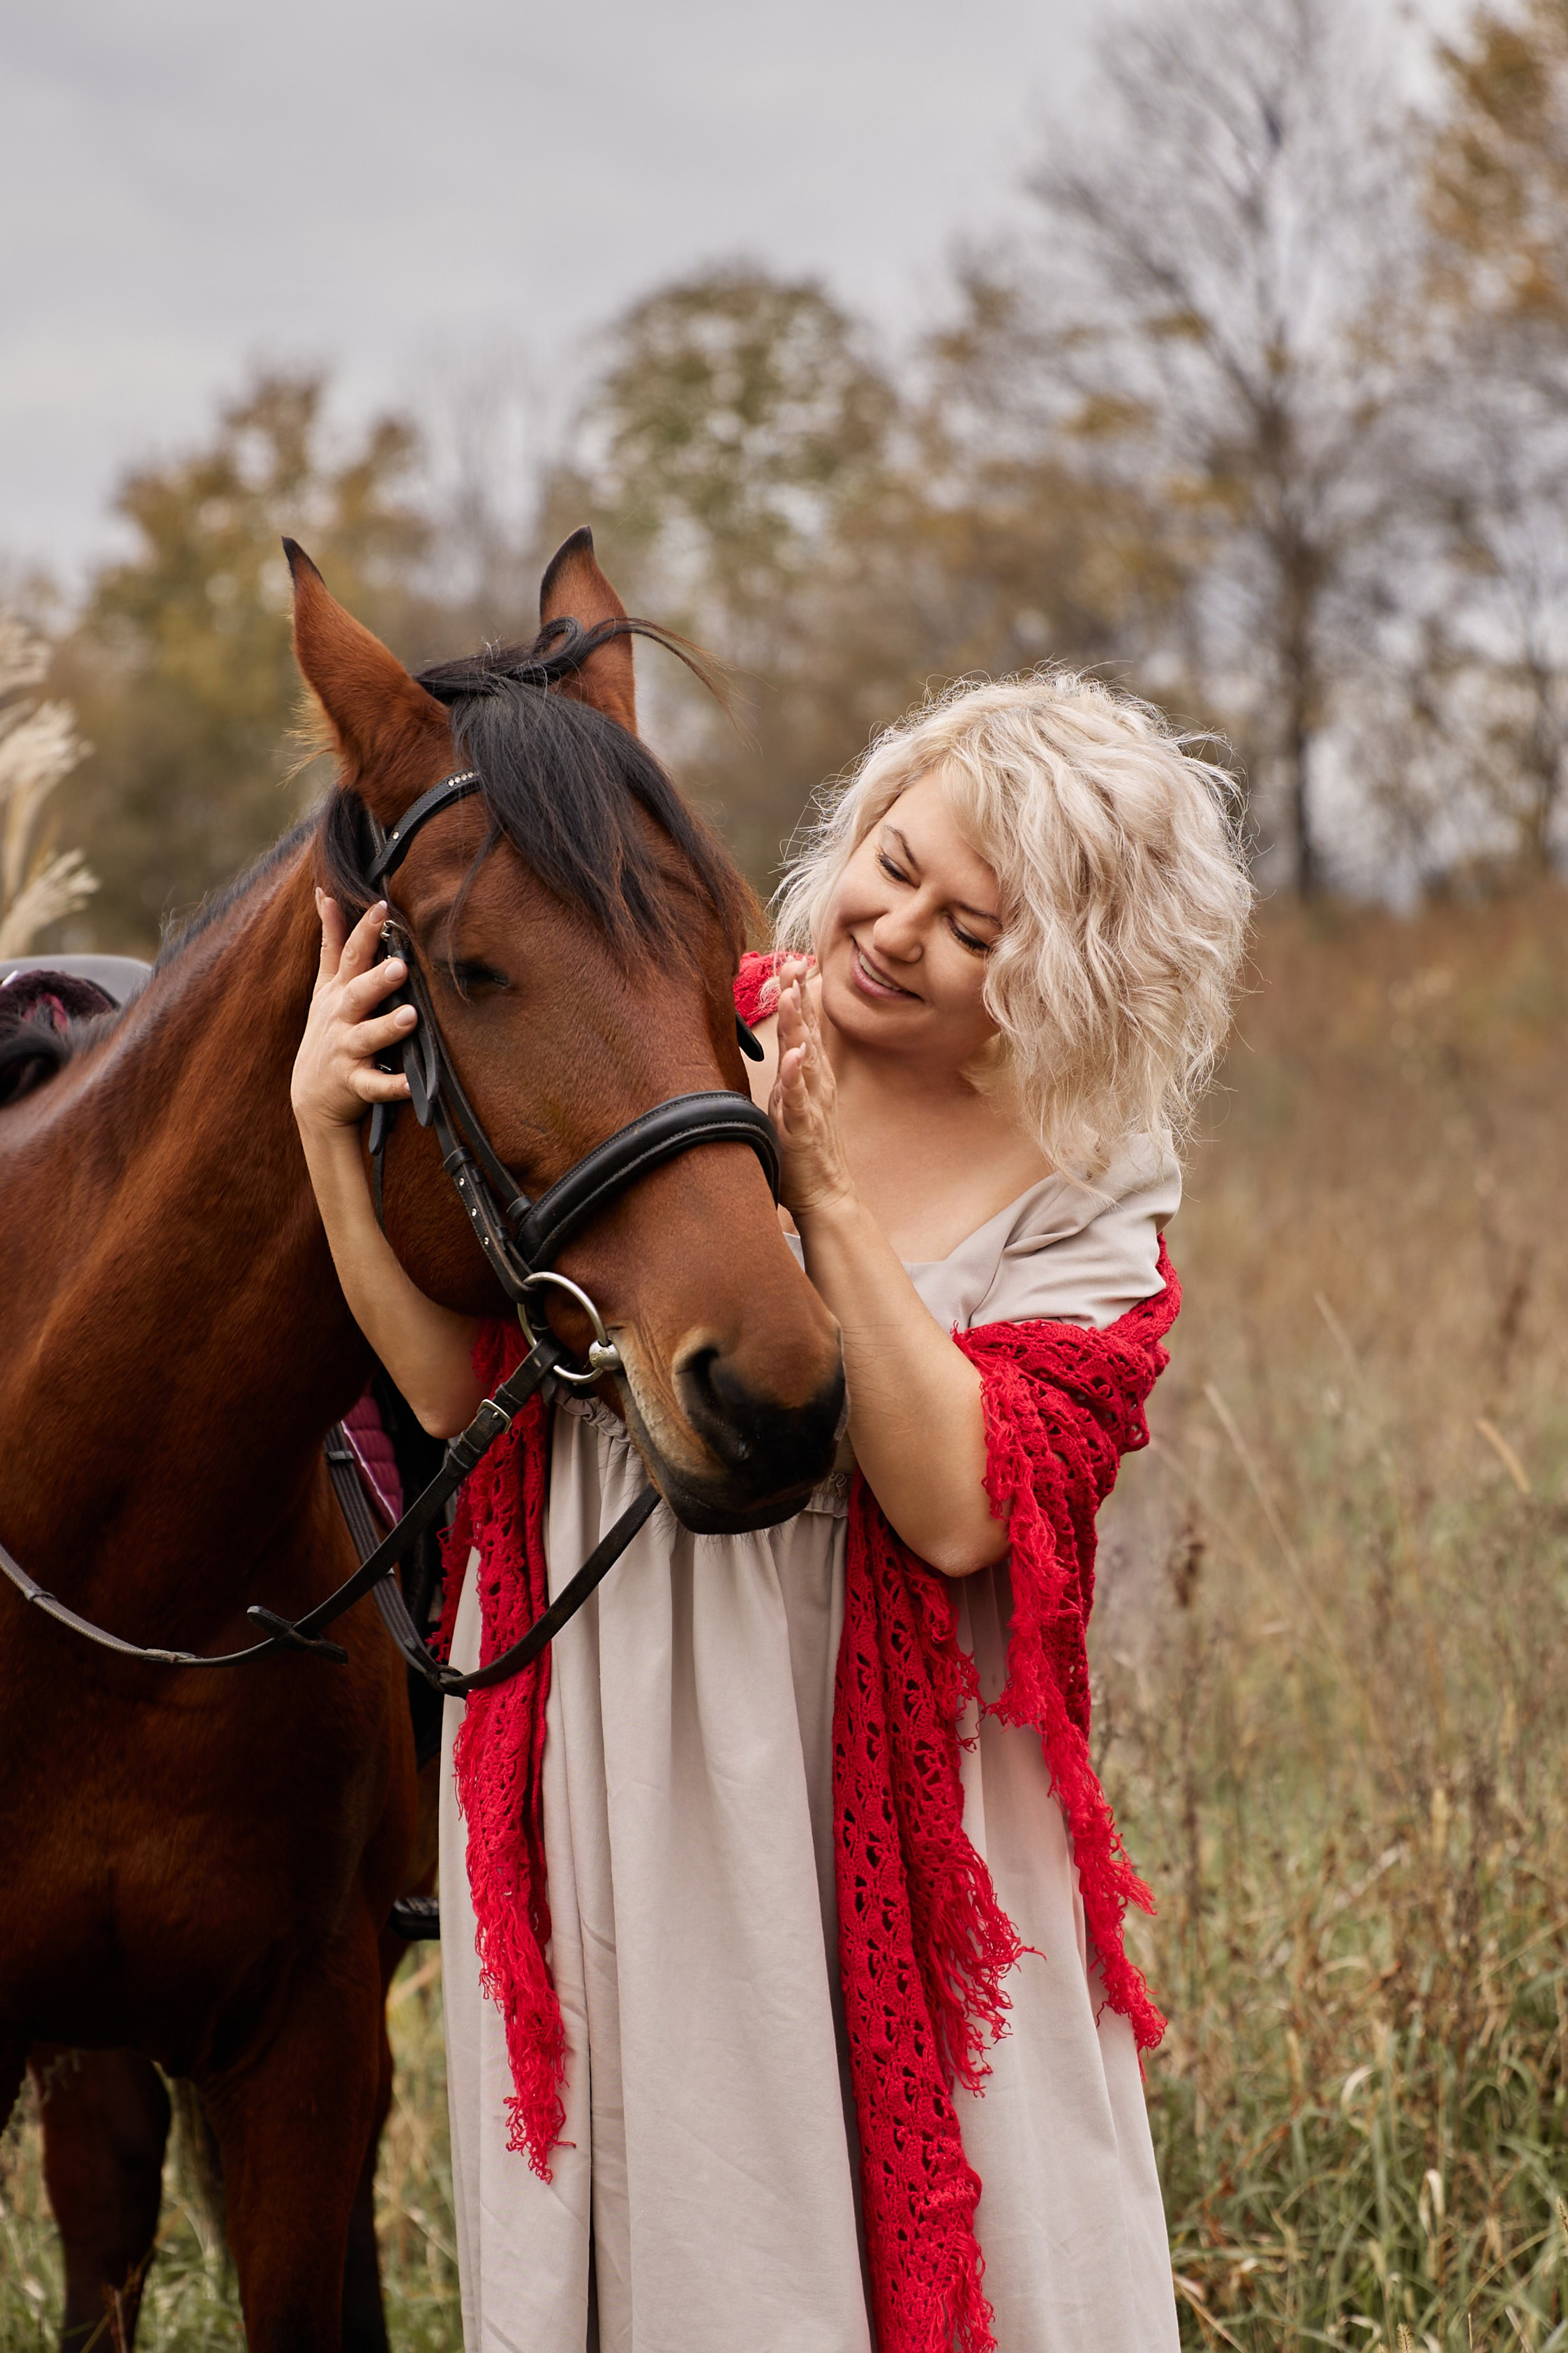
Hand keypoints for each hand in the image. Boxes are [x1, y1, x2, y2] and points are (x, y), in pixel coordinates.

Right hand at [291, 893, 416, 1134]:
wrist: (312, 1096)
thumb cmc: (328, 1030)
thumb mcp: (325, 986)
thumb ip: (331, 943)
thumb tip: (326, 896)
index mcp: (338, 991)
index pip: (350, 955)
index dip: (363, 931)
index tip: (381, 906)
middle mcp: (340, 1017)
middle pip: (357, 993)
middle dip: (376, 978)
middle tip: (400, 964)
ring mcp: (345, 1051)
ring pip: (366, 1037)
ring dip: (387, 1027)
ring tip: (410, 1016)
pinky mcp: (353, 1083)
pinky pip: (374, 1086)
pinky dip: (392, 1086)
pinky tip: (411, 1084)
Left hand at [770, 955, 853, 1221]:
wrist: (825, 1193)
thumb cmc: (805, 1150)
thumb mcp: (793, 1102)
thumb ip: (789, 1075)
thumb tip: (783, 1048)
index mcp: (810, 1075)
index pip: (805, 1027)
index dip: (799, 994)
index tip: (791, 962)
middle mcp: (814, 1083)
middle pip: (807, 1031)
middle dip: (799, 996)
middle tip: (792, 962)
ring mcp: (810, 1102)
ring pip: (803, 1056)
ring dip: (798, 1024)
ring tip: (793, 993)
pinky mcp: (803, 1126)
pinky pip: (797, 1097)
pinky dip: (795, 1075)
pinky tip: (794, 1055)